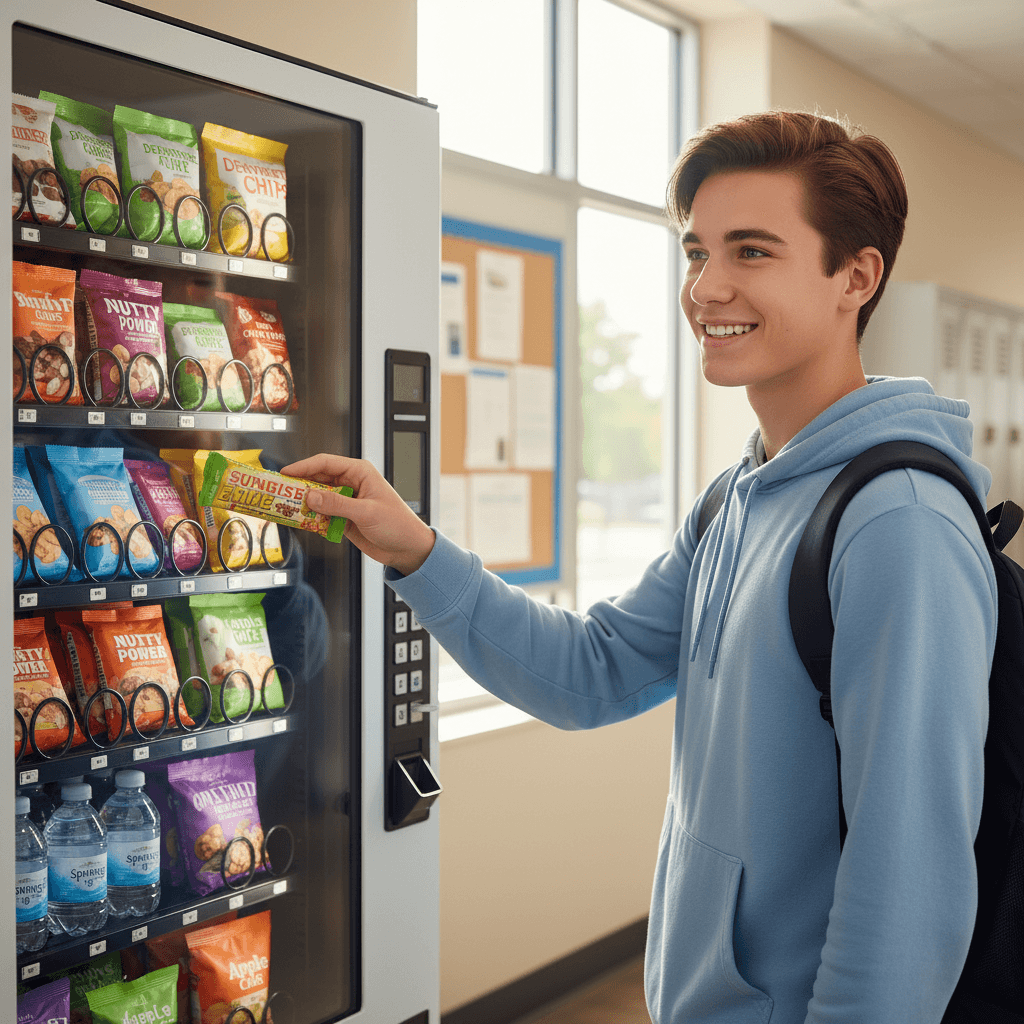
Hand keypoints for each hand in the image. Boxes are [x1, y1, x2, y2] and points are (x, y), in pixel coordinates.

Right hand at [280, 453, 434, 574]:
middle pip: (318, 479)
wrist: (408, 549)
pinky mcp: (343, 518)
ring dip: (304, 504)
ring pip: (317, 497)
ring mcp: (346, 501)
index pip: (326, 463)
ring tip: (286, 508)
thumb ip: (337, 504)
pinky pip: (321, 514)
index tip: (285, 474)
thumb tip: (311, 496)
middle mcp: (352, 484)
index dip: (303, 467)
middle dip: (299, 486)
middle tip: (280, 493)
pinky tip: (302, 521)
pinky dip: (311, 518)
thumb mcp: (366, 512)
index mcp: (360, 472)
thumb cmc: (399, 525)